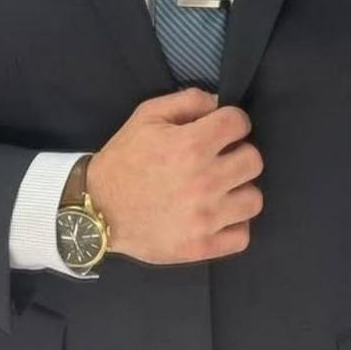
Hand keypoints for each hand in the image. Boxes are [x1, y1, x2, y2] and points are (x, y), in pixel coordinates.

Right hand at [86, 88, 263, 265]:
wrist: (96, 207)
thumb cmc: (125, 158)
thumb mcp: (148, 115)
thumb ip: (188, 101)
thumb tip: (219, 103)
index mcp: (191, 145)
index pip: (239, 123)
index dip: (232, 121)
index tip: (221, 130)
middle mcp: (204, 181)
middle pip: (254, 161)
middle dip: (239, 154)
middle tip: (219, 159)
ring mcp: (205, 218)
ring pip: (254, 199)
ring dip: (239, 191)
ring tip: (220, 189)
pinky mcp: (201, 247)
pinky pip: (242, 236)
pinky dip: (233, 225)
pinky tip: (217, 215)